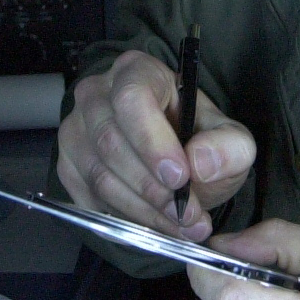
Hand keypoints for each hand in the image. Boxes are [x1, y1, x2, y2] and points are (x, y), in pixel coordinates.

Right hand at [56, 49, 254, 240]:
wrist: (176, 161)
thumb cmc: (198, 139)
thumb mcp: (231, 139)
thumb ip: (229, 148)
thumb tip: (200, 163)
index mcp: (136, 72)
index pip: (132, 99)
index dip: (153, 141)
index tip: (180, 176)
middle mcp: (96, 96)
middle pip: (111, 142)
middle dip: (153, 188)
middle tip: (189, 215)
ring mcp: (76, 132)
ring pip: (99, 177)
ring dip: (143, 210)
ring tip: (181, 226)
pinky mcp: (68, 168)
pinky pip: (90, 200)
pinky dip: (125, 221)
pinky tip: (156, 226)